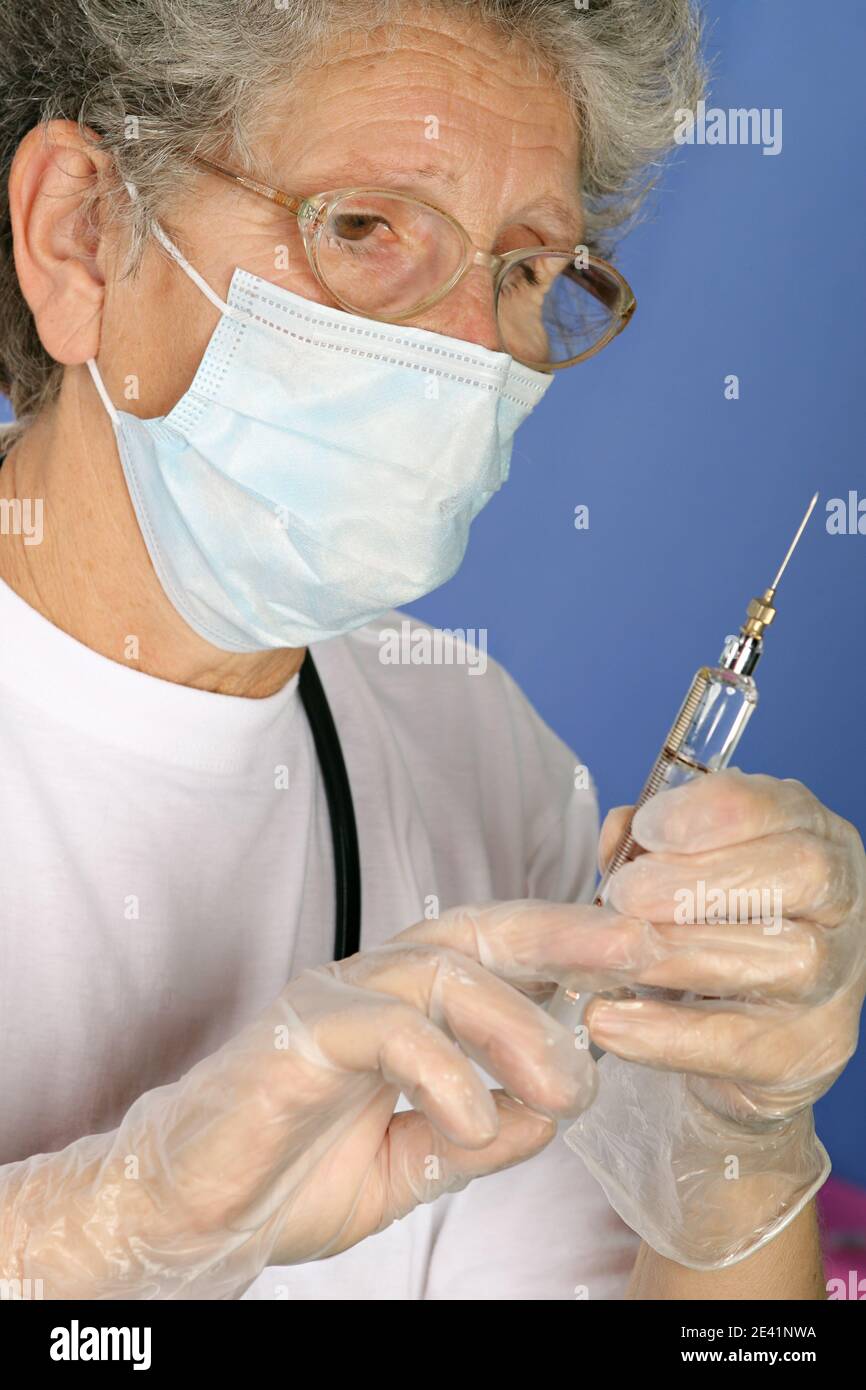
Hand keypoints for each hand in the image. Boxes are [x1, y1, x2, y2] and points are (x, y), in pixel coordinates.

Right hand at [4, 901, 600, 1298]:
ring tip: (565, 1086)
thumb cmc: (296, 1175)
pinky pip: (385, 1030)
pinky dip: (442, 1071)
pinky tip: (471, 1119)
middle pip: (477, 931)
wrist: (197, 1214)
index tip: (638, 954)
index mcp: (405, 1006)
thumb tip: (555, 1110)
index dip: (565, 947)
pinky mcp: (300, 1035)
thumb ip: (483, 1134)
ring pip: (440, 973)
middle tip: (635, 951)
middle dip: (561, 933)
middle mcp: (374, 986)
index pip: (495, 953)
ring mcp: (335, 1001)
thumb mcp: (417, 1165)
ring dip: (516, 1025)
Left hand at [564, 768, 865, 1267]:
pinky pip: (742, 1045)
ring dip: (682, 957)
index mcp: (809, 840)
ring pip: (774, 963)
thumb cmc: (689, 935)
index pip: (786, 808)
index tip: (650, 826)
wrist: (726, 1044)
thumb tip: (618, 831)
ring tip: (613, 957)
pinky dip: (670, 1035)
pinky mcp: (807, 1057)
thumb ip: (642, 845)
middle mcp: (840, 907)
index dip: (721, 812)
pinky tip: (610, 1026)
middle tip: (623, 897)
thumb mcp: (666, 875)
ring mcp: (836, 985)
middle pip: (796, 880)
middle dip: (702, 883)